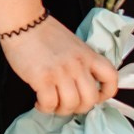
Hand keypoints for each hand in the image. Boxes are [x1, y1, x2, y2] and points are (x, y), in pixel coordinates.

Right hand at [1, 18, 120, 117]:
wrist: (23, 22)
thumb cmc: (44, 32)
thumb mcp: (73, 44)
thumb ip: (80, 61)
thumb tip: (80, 83)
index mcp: (88, 55)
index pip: (111, 78)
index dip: (107, 93)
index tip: (97, 97)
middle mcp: (78, 65)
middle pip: (90, 99)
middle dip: (79, 108)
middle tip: (67, 104)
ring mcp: (61, 72)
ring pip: (71, 104)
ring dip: (61, 110)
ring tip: (52, 104)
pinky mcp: (43, 78)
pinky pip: (50, 104)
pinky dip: (45, 108)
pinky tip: (39, 102)